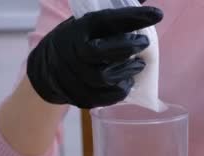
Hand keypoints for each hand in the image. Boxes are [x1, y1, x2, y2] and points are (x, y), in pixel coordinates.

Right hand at [27, 6, 162, 108]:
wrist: (46, 71)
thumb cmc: (76, 43)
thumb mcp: (86, 27)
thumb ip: (110, 23)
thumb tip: (144, 9)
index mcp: (76, 30)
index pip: (105, 21)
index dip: (131, 17)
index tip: (156, 14)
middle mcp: (72, 53)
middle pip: (101, 52)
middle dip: (129, 47)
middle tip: (144, 43)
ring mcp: (73, 77)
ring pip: (105, 77)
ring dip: (128, 71)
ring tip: (139, 64)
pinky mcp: (80, 97)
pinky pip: (106, 97)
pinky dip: (121, 89)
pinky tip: (128, 81)